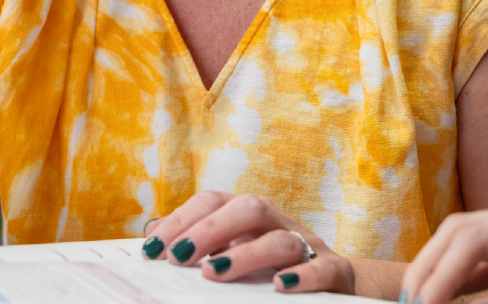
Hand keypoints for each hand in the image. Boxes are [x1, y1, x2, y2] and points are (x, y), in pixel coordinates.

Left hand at [141, 190, 355, 293]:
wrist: (335, 282)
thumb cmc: (274, 266)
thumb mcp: (236, 250)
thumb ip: (200, 242)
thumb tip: (153, 232)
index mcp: (251, 217)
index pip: (216, 201)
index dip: (184, 219)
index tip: (152, 248)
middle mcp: (278, 223)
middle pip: (249, 208)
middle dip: (210, 228)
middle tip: (177, 257)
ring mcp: (307, 245)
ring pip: (282, 237)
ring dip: (248, 253)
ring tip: (215, 273)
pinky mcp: (332, 271)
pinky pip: (324, 267)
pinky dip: (304, 275)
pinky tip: (282, 285)